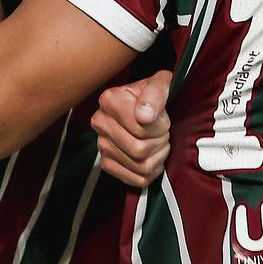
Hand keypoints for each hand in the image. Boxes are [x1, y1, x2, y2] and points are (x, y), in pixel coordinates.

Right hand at [94, 68, 171, 186]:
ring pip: (140, 166)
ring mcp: (102, 145)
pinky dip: (151, 171)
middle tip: (162, 132)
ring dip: (157, 156)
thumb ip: (155, 93)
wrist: (144, 107)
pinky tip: (152, 157)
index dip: (160, 125)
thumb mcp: (160, 84)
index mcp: (110, 100)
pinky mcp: (107, 163)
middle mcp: (100, 123)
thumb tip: (144, 116)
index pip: (141, 127)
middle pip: (139, 149)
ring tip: (157, 142)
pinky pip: (136, 179)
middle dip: (160, 141)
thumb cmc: (152, 96)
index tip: (162, 117)